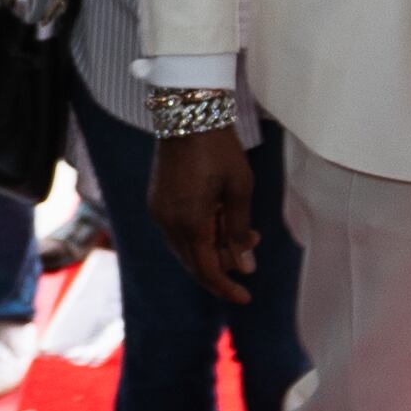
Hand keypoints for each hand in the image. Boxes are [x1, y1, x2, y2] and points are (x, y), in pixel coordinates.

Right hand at [152, 119, 257, 309]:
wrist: (189, 112)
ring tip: (244, 230)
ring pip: (187, 247)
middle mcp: (167, 222)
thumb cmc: (219, 148)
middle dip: (224, 263)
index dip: (226, 287)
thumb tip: (246, 266)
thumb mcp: (240, 189)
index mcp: (189, 222)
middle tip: (252, 249)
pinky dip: (201, 234)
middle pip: (195, 262)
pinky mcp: (158, 201)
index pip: (206, 270)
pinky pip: (179, 231)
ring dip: (214, 246)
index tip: (245, 298)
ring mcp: (159, 211)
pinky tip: (221, 219)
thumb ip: (240, 230)